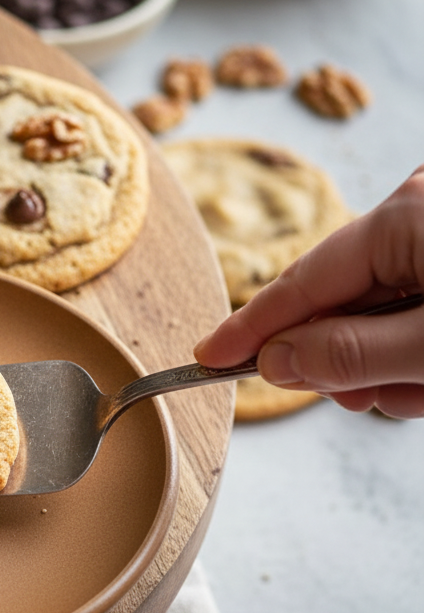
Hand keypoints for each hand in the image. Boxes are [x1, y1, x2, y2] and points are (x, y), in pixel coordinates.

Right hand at [194, 165, 423, 417]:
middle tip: (355, 399)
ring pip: (379, 311)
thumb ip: (351, 354)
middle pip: (341, 299)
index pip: (302, 282)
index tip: (209, 358)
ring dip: (388, 363)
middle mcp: (418, 214)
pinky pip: (413, 308)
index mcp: (406, 215)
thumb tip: (276, 360)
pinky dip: (416, 350)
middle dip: (343, 357)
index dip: (252, 328)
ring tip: (422, 390)